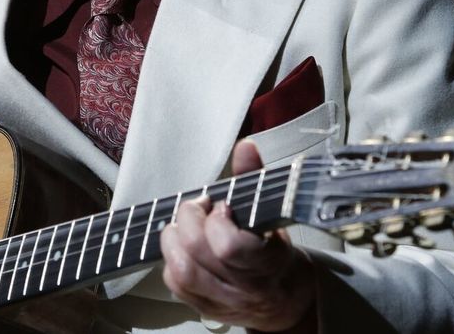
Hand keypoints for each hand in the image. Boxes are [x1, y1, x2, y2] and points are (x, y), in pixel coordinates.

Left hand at [160, 141, 317, 332]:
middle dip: (189, 219)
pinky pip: (174, 284)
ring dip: (174, 240)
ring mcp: (220, 300)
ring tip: (185, 226)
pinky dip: (171, 260)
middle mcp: (242, 286)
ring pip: (181, 271)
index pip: (229, 246)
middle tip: (199, 208)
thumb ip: (254, 179)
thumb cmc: (276, 254)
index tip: (223, 206)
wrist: (283, 300)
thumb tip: (244, 147)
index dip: (217, 220)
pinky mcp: (202, 307)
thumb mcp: (272, 214)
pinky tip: (183, 247)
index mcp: (267, 263)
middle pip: (197, 252)